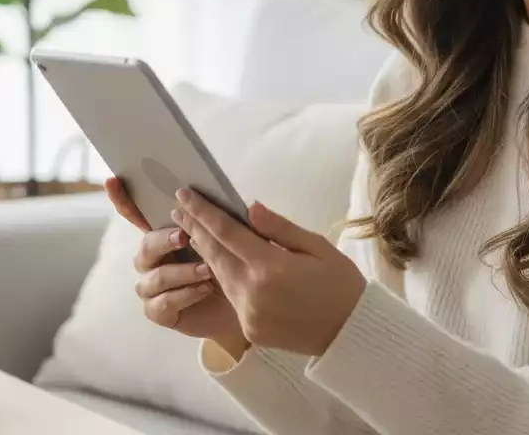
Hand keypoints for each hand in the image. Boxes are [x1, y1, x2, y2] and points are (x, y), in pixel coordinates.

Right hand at [105, 177, 248, 353]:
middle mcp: (153, 259)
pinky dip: (184, 295)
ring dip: (181, 272)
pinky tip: (204, 289)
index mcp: (165, 234)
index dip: (123, 199)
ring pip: (154, 277)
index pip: (138, 215)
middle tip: (184, 237)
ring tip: (208, 270)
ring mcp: (152, 286)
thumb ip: (241, 225)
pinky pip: (162, 303)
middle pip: (146, 246)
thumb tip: (253, 206)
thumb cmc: (235, 268)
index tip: (112, 180)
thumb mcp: (240, 241)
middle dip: (163, 240)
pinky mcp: (159, 311)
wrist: (245, 309)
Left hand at [172, 189, 366, 357]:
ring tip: (189, 229)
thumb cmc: (340, 283)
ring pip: (219, 274)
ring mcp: (249, 313)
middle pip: (214, 253)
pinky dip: (220, 274)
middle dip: (194, 228)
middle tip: (177, 208)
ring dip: (203, 250)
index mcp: (270, 267)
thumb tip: (249, 208)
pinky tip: (215, 260)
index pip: (226, 232)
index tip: (185, 194)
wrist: (351, 334)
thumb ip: (279, 228)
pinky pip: (230, 295)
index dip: (202, 212)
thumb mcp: (316, 246)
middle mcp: (252, 292)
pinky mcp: (250, 328)